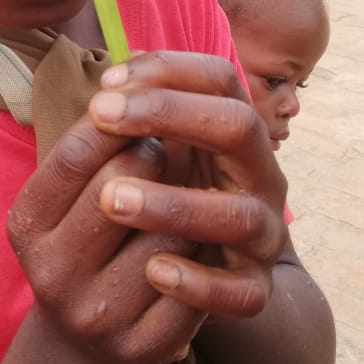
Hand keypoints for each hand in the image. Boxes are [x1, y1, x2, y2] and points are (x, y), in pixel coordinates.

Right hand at [8, 116, 207, 363]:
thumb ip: (96, 143)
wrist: (83, 343)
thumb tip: (138, 80)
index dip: (121, 123)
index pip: (78, 153)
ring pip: (168, 238)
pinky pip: (193, 292)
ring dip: (186, 212)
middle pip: (122, 189)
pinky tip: (199, 253)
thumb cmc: (84, 240)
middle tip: (166, 157)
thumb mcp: (68, 193)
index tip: (139, 114)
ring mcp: (94, 315)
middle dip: (155, 162)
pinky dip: (204, 265)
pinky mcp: (140, 350)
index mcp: (27, 224)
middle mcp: (51, 272)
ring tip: (184, 205)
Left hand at [89, 51, 286, 319]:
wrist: (205, 283)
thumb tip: (105, 86)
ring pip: (238, 214)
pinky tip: (153, 273)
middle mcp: (262, 176)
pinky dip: (199, 284)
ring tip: (112, 200)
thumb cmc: (168, 198)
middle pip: (239, 126)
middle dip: (170, 114)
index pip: (220, 78)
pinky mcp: (255, 291)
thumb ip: (135, 121)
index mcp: (237, 133)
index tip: (106, 82)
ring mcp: (263, 235)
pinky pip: (241, 294)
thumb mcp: (158, 153)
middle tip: (100, 114)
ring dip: (173, 204)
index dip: (168, 70)